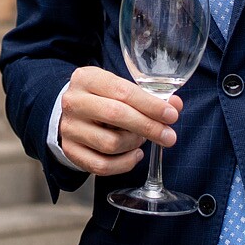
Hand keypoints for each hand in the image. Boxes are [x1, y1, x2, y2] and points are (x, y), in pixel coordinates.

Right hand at [56, 66, 180, 175]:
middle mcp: (74, 102)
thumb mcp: (119, 88)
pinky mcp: (70, 151)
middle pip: (116, 115)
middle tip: (169, 136)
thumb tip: (175, 105)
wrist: (69, 113)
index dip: (150, 104)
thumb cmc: (101, 99)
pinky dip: (125, 164)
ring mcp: (69, 128)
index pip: (122, 91)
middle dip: (148, 127)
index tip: (171, 115)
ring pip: (110, 143)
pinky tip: (135, 155)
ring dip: (134, 144)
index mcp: (87, 78)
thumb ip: (148, 96)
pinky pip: (102, 165)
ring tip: (142, 139)